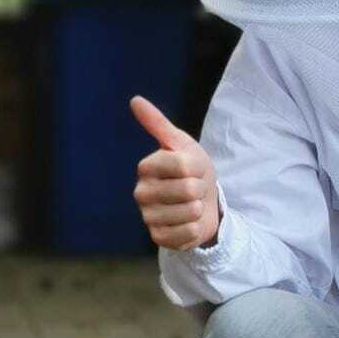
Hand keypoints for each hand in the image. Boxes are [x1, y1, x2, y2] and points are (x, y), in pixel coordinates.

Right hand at [130, 96, 220, 250]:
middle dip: (200, 189)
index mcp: (146, 167)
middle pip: (187, 189)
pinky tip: (189, 222)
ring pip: (189, 212)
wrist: (203, 202)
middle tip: (194, 188)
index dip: (197, 167)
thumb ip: (158, 123)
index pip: (182, 165)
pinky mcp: (158, 237)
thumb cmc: (193, 170)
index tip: (193, 169)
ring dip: (198, 209)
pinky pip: (187, 233)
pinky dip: (195, 228)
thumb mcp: (182, 144)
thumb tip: (135, 100)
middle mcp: (142, 192)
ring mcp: (148, 217)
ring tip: (191, 205)